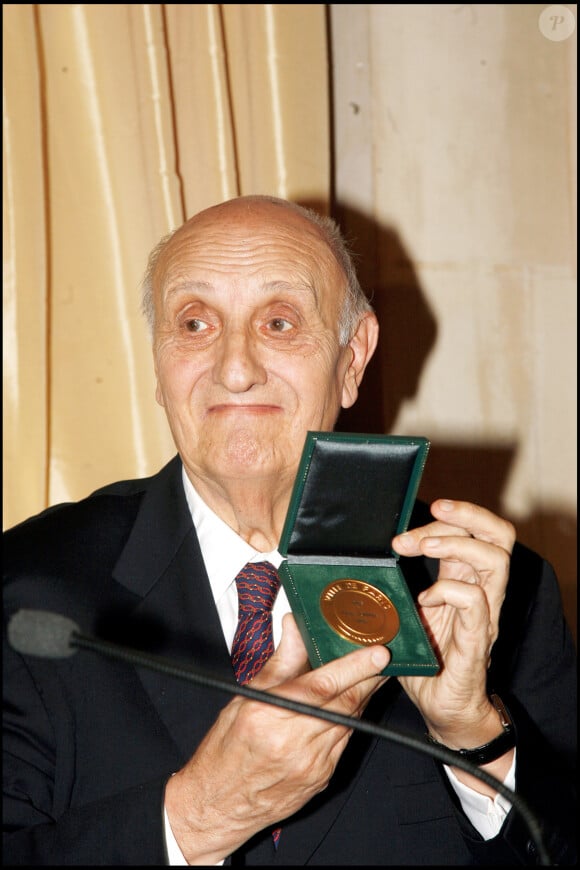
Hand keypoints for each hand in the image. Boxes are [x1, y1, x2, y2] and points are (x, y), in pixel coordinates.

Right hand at [164, 614, 388, 863]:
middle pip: (345, 705)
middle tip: (385, 657)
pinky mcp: (322, 779)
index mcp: (269, 716)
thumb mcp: (243, 698)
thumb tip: (296, 627)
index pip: (321, 687)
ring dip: (363, 698)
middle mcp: (293, 743)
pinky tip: (350, 706)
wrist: (218, 805)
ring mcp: (311, 765)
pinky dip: (350, 721)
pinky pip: (344, 742)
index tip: (376, 652)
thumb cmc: (225, 749)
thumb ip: (279, 663)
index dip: (354, 667)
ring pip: (349, 723)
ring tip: (373, 675)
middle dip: (370, 679)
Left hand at [392, 499, 514, 750]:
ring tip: (424, 547)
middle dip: (465, 516)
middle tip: (431, 514)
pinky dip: (448, 591)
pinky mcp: (475, 640)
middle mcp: (482, 593)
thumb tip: (356, 564)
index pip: (478, 532)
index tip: (412, 518)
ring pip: (495, 561)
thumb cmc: (425, 662)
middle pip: (499, 537)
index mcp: (464, 581)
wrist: (443, 711)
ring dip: (456, 545)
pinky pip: (475, 602)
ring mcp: (483, 616)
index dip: (451, 516)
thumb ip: (395, 587)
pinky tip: (424, 600)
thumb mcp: (404, 614)